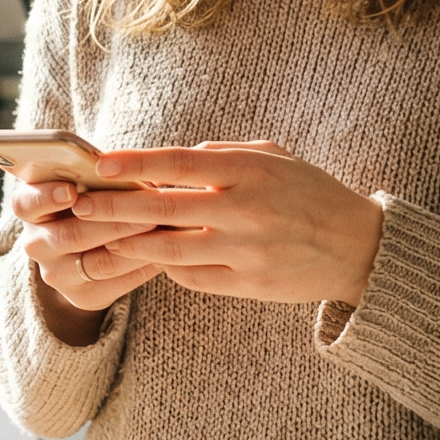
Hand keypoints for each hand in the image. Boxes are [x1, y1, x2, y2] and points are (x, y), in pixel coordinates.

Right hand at [10, 169, 165, 341]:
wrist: (86, 250)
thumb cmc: (91, 199)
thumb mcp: (83, 183)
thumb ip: (94, 175)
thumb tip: (128, 166)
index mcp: (29, 208)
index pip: (26, 203)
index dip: (47, 197)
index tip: (71, 190)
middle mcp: (36, 244)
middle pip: (72, 234)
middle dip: (113, 220)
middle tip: (147, 209)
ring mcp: (56, 274)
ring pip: (100, 262)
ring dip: (134, 244)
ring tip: (161, 228)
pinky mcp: (81, 297)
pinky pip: (117, 283)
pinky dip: (142, 266)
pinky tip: (164, 251)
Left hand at [73, 142, 384, 306]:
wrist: (358, 246)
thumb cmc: (311, 194)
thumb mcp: (274, 158)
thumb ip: (224, 155)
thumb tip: (176, 159)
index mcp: (248, 171)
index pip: (176, 164)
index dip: (134, 164)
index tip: (99, 165)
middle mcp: (243, 210)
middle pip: (162, 209)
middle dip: (114, 207)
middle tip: (81, 205)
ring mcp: (244, 251)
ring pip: (169, 250)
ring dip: (129, 245)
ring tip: (98, 240)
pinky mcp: (247, 284)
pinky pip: (192, 276)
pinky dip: (168, 266)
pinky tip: (152, 259)